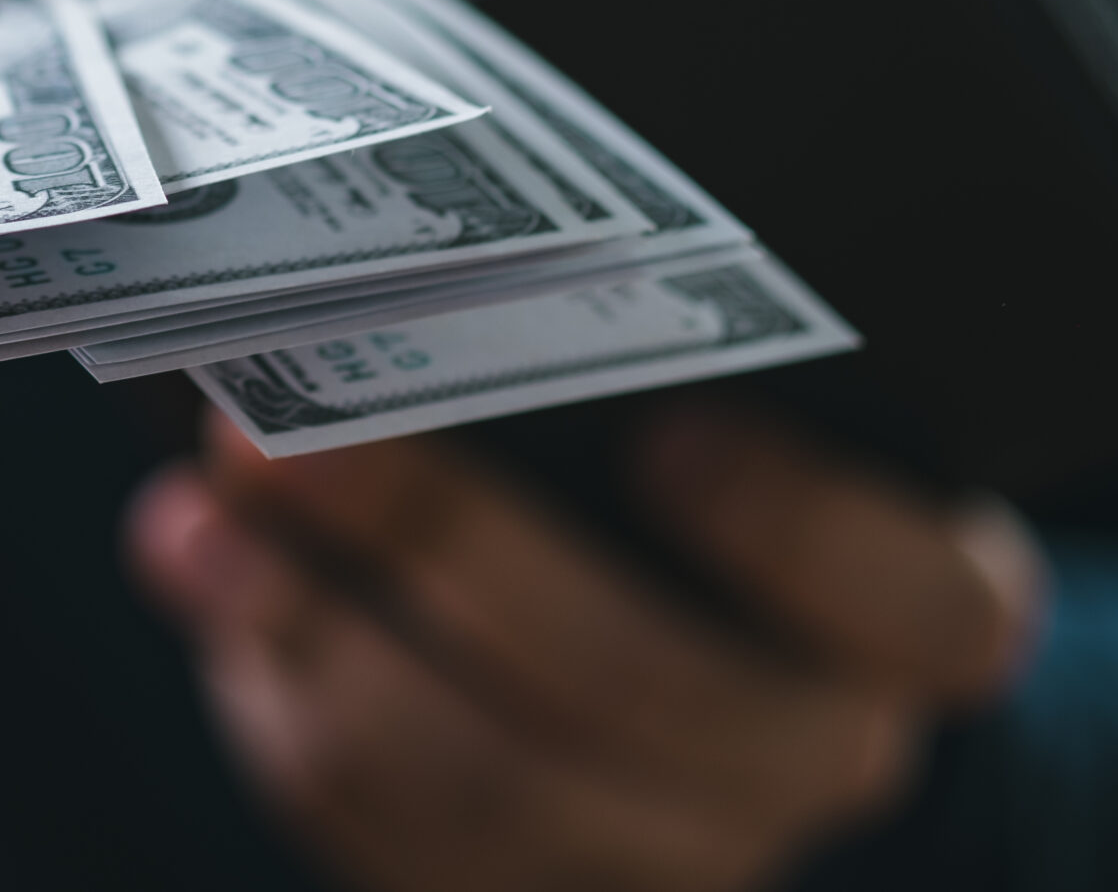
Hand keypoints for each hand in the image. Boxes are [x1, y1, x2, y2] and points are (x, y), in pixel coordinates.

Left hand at [127, 407, 1043, 891]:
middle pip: (645, 687)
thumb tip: (381, 282)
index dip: (800, 532)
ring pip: (488, 783)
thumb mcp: (696, 395)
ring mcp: (671, 851)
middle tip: (286, 435)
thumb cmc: (673, 467)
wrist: (656, 649)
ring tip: (201, 514)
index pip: (915, 604)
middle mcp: (810, 750)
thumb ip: (587, 351)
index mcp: (913, 615)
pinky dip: (276, 692)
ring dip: (313, 630)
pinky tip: (207, 575)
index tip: (671, 435)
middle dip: (443, 544)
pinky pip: (387, 831)